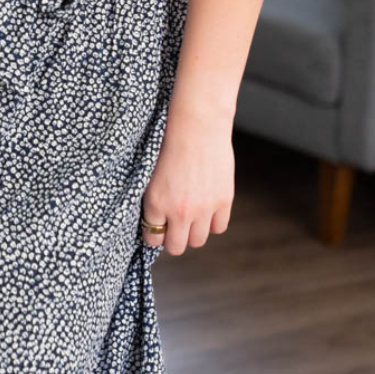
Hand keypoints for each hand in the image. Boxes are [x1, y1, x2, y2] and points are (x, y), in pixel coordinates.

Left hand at [139, 107, 233, 256]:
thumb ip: (154, 203)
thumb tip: (157, 223)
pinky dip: (213, 222)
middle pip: (176, 246)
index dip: (155, 235)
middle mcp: (178, 211)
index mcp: (155, 203)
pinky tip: (208, 209)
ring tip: (192, 216)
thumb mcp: (151, 177)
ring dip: (194, 232)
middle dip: (174, 239)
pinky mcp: (223, 201)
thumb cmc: (170, 145)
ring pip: (198, 241)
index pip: (152, 239)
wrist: (197, 127)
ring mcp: (202, 208)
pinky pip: (219, 228)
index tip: (158, 228)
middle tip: (175, 226)